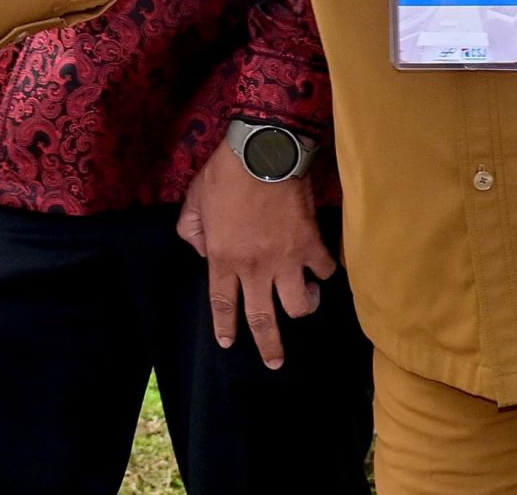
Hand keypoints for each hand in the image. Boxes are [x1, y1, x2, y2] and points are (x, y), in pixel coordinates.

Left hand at [177, 141, 332, 369]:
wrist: (263, 152)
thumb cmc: (225, 174)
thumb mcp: (193, 201)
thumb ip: (191, 231)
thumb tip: (201, 249)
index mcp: (223, 259)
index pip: (223, 304)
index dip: (226, 327)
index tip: (228, 344)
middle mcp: (254, 268)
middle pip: (263, 320)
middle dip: (270, 347)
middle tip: (275, 363)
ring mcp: (285, 259)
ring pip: (299, 304)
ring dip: (303, 307)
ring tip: (305, 300)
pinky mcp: (311, 243)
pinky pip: (325, 270)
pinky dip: (325, 271)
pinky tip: (323, 268)